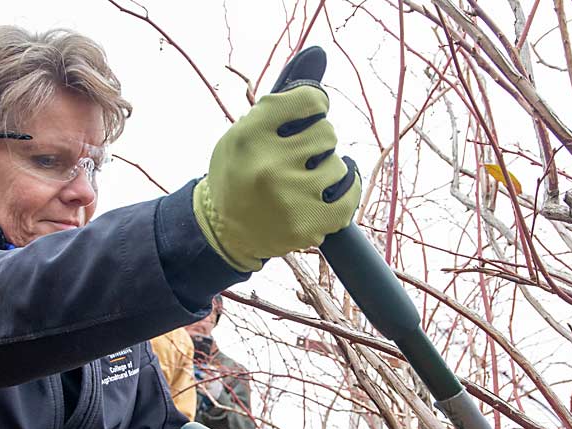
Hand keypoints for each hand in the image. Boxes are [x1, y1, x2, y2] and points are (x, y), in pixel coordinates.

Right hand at [192, 82, 359, 272]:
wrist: (223, 231)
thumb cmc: (238, 172)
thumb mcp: (245, 130)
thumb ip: (281, 97)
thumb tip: (319, 53)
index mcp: (251, 134)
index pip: (310, 100)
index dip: (314, 106)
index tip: (307, 118)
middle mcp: (269, 165)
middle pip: (327, 133)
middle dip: (318, 142)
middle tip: (301, 155)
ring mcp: (290, 198)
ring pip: (339, 166)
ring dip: (327, 170)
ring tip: (305, 181)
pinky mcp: (307, 225)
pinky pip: (349, 198)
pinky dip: (346, 191)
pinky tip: (332, 190)